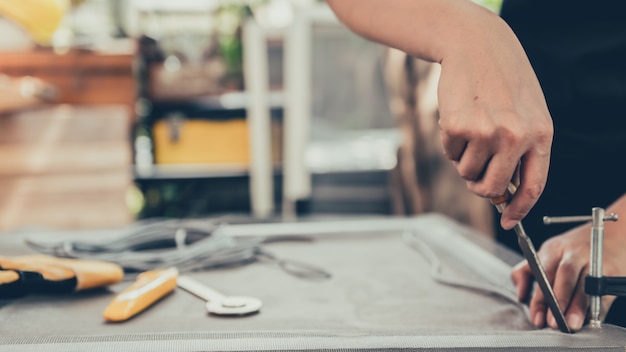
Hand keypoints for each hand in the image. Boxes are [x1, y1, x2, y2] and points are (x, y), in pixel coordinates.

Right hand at [326, 0, 552, 227]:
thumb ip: (522, 152)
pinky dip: (450, 142)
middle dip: (479, 185)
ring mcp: (486, 132)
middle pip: (491, 188)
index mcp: (540, 135)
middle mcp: (515, 136)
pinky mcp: (457, 127)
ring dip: (464, 158)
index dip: (518, 209)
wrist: (476, 47)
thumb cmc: (503, 82)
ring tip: (472, 128)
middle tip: (474, 170)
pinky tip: (460, 117)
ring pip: (467, 172)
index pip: (532, 186)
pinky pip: (450, 153)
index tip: (508, 220)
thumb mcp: (527, 114)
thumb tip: (503, 192)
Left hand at [511, 219, 625, 330]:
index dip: (539, 298)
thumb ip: (526, 272)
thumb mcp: (547, 254)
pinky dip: (597, 308)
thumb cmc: (571, 250)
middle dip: (559, 301)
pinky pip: (603, 292)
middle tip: (553, 323)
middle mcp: (574, 253)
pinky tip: (589, 320)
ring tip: (572, 325)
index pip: (543, 273)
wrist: (611, 235)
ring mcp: (595, 261)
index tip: (536, 318)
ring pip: (586, 285)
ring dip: (578, 307)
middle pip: (565, 276)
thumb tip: (520, 295)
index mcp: (553, 249)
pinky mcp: (612, 272)